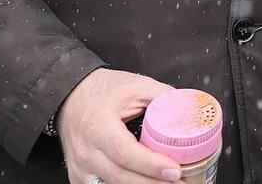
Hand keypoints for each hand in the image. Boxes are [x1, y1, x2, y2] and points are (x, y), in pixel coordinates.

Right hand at [58, 68, 180, 183]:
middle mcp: (86, 151)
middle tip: (180, 182)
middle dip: (153, 183)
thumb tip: (189, 110)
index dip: (152, 165)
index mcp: (99, 127)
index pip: (126, 153)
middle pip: (121, 176)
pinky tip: (144, 183)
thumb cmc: (103, 90)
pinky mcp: (79, 176)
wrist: (72, 96)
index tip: (176, 171)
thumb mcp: (137, 86)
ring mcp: (80, 167)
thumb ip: (164, 96)